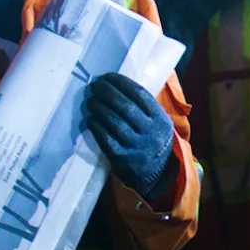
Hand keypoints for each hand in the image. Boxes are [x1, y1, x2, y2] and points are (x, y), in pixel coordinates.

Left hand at [85, 73, 176, 199]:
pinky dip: (96, 126)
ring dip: (99, 108)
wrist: (157, 173)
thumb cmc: (153, 139)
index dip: (121, 83)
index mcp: (160, 118)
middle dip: (107, 93)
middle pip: (125, 106)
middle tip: (95, 86)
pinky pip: (106, 138)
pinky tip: (90, 119)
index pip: (139, 94)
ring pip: (114, 121)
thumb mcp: (158, 121)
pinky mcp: (122, 157)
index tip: (107, 76)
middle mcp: (150, 131)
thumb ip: (144, 105)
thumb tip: (116, 84)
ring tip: (90, 101)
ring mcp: (136, 145)